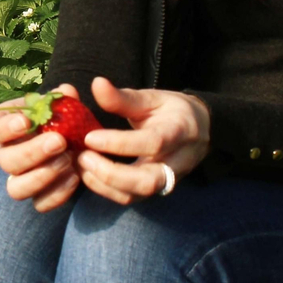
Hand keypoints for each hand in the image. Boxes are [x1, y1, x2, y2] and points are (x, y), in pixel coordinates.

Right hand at [0, 83, 82, 211]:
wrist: (69, 138)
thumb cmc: (55, 116)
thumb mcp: (57, 104)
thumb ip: (61, 99)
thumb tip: (66, 91)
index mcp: (1, 129)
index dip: (5, 128)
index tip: (26, 121)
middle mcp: (4, 156)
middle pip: (6, 162)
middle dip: (32, 152)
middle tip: (59, 141)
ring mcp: (19, 179)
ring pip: (16, 189)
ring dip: (42, 176)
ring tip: (68, 161)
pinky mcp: (37, 196)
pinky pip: (40, 204)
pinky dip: (57, 194)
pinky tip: (75, 176)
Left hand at [76, 76, 209, 204]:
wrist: (200, 130)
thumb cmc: (172, 111)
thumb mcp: (152, 98)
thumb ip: (123, 97)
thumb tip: (96, 83)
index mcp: (178, 132)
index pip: (152, 143)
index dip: (119, 143)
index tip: (90, 137)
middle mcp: (176, 162)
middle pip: (146, 181)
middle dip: (110, 173)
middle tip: (83, 157)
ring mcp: (167, 180)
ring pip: (137, 194)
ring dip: (104, 185)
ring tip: (82, 165)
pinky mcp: (155, 190)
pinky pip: (131, 198)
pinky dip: (106, 190)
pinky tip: (89, 175)